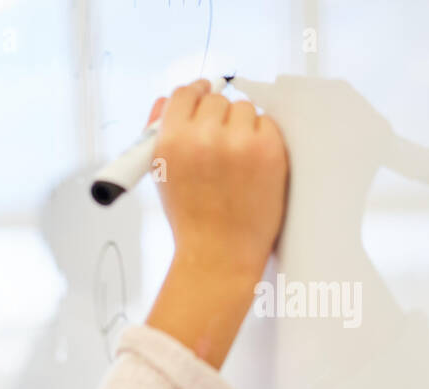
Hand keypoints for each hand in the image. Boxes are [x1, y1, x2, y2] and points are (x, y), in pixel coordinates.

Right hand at [148, 78, 288, 284]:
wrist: (219, 254)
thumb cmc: (191, 218)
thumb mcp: (162, 176)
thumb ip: (160, 134)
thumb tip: (167, 101)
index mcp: (170, 142)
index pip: (184, 93)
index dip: (194, 94)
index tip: (203, 96)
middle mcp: (203, 137)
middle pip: (216, 99)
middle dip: (218, 116)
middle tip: (219, 142)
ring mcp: (238, 142)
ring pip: (244, 108)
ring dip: (242, 126)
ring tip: (236, 159)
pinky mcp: (268, 149)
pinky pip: (267, 123)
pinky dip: (262, 138)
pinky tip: (253, 164)